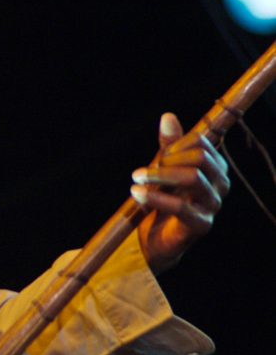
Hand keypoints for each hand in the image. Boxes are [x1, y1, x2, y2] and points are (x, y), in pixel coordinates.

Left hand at [131, 113, 229, 273]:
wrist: (158, 237)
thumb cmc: (164, 199)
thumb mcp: (164, 169)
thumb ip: (168, 145)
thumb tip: (168, 117)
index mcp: (214, 167)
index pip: (200, 142)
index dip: (174, 145)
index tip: (158, 157)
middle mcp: (220, 184)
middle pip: (199, 158)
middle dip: (167, 160)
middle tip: (141, 171)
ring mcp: (212, 205)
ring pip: (192, 178)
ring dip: (159, 175)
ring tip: (135, 179)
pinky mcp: (201, 224)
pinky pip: (181, 207)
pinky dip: (156, 198)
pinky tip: (137, 193)